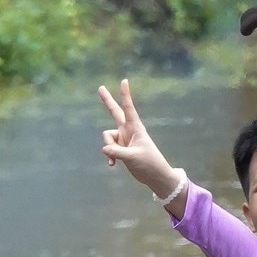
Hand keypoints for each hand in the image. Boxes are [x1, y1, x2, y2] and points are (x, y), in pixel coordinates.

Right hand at [97, 79, 184, 205]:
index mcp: (136, 128)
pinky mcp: (121, 149)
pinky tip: (113, 166)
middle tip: (100, 87)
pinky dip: (109, 156)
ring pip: (107, 137)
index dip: (125, 95)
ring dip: (109, 148)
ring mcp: (124, 139)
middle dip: (107, 101)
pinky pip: (109, 149)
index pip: (128, 108)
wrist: (155, 176)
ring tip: (117, 160)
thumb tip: (103, 148)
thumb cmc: (149, 164)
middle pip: (115, 112)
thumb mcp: (132, 158)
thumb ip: (116, 152)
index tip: (124, 80)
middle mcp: (128, 131)